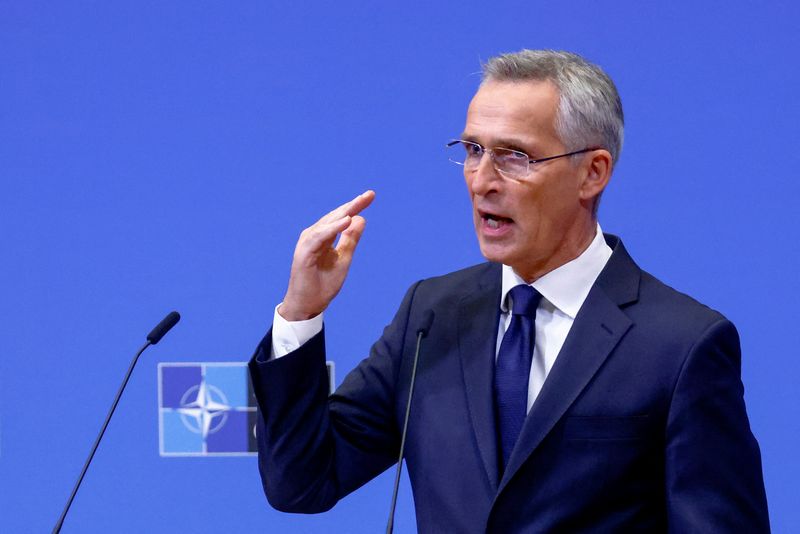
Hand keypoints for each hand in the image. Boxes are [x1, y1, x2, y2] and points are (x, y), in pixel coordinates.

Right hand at [279, 190, 375, 320]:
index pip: (342, 218)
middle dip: (352, 205)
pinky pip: (320, 237)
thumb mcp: (343, 259)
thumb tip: (361, 219)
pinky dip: (332, 228)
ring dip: (343, 213)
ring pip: (327, 223)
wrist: (308, 305)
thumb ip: (350, 240)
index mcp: (324, 237)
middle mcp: (314, 236)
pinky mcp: (304, 252)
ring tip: (358, 204)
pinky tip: (345, 221)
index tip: (371, 195)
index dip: (356, 206)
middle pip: (336, 216)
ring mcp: (308, 243)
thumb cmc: (323, 284)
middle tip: (369, 195)